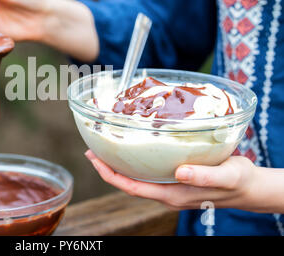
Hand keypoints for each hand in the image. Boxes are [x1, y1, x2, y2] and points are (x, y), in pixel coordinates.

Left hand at [85, 149, 283, 212]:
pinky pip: (148, 173)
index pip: (132, 187)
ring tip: (106, 146)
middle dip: (108, 168)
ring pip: (137, 178)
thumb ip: (204, 176)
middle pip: (128, 183)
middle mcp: (166, 192)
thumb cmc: (237, 181)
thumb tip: (180, 172)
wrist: (247, 187)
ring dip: (119, 164)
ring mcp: (169, 187)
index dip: (110, 175)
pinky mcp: (175, 180)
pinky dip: (135, 162)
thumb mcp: (225, 176)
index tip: (94, 159)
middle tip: (92, 149)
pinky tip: (133, 148)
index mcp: (172, 194)